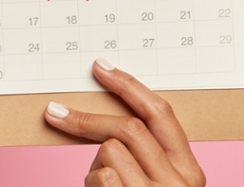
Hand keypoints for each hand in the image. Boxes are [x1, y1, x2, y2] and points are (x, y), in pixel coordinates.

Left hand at [43, 58, 205, 186]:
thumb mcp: (156, 183)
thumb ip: (144, 153)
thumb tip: (105, 115)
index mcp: (190, 171)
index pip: (162, 115)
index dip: (130, 87)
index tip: (101, 68)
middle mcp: (180, 183)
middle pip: (129, 129)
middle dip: (86, 119)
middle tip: (54, 112)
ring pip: (108, 152)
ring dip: (92, 168)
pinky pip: (100, 176)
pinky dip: (90, 186)